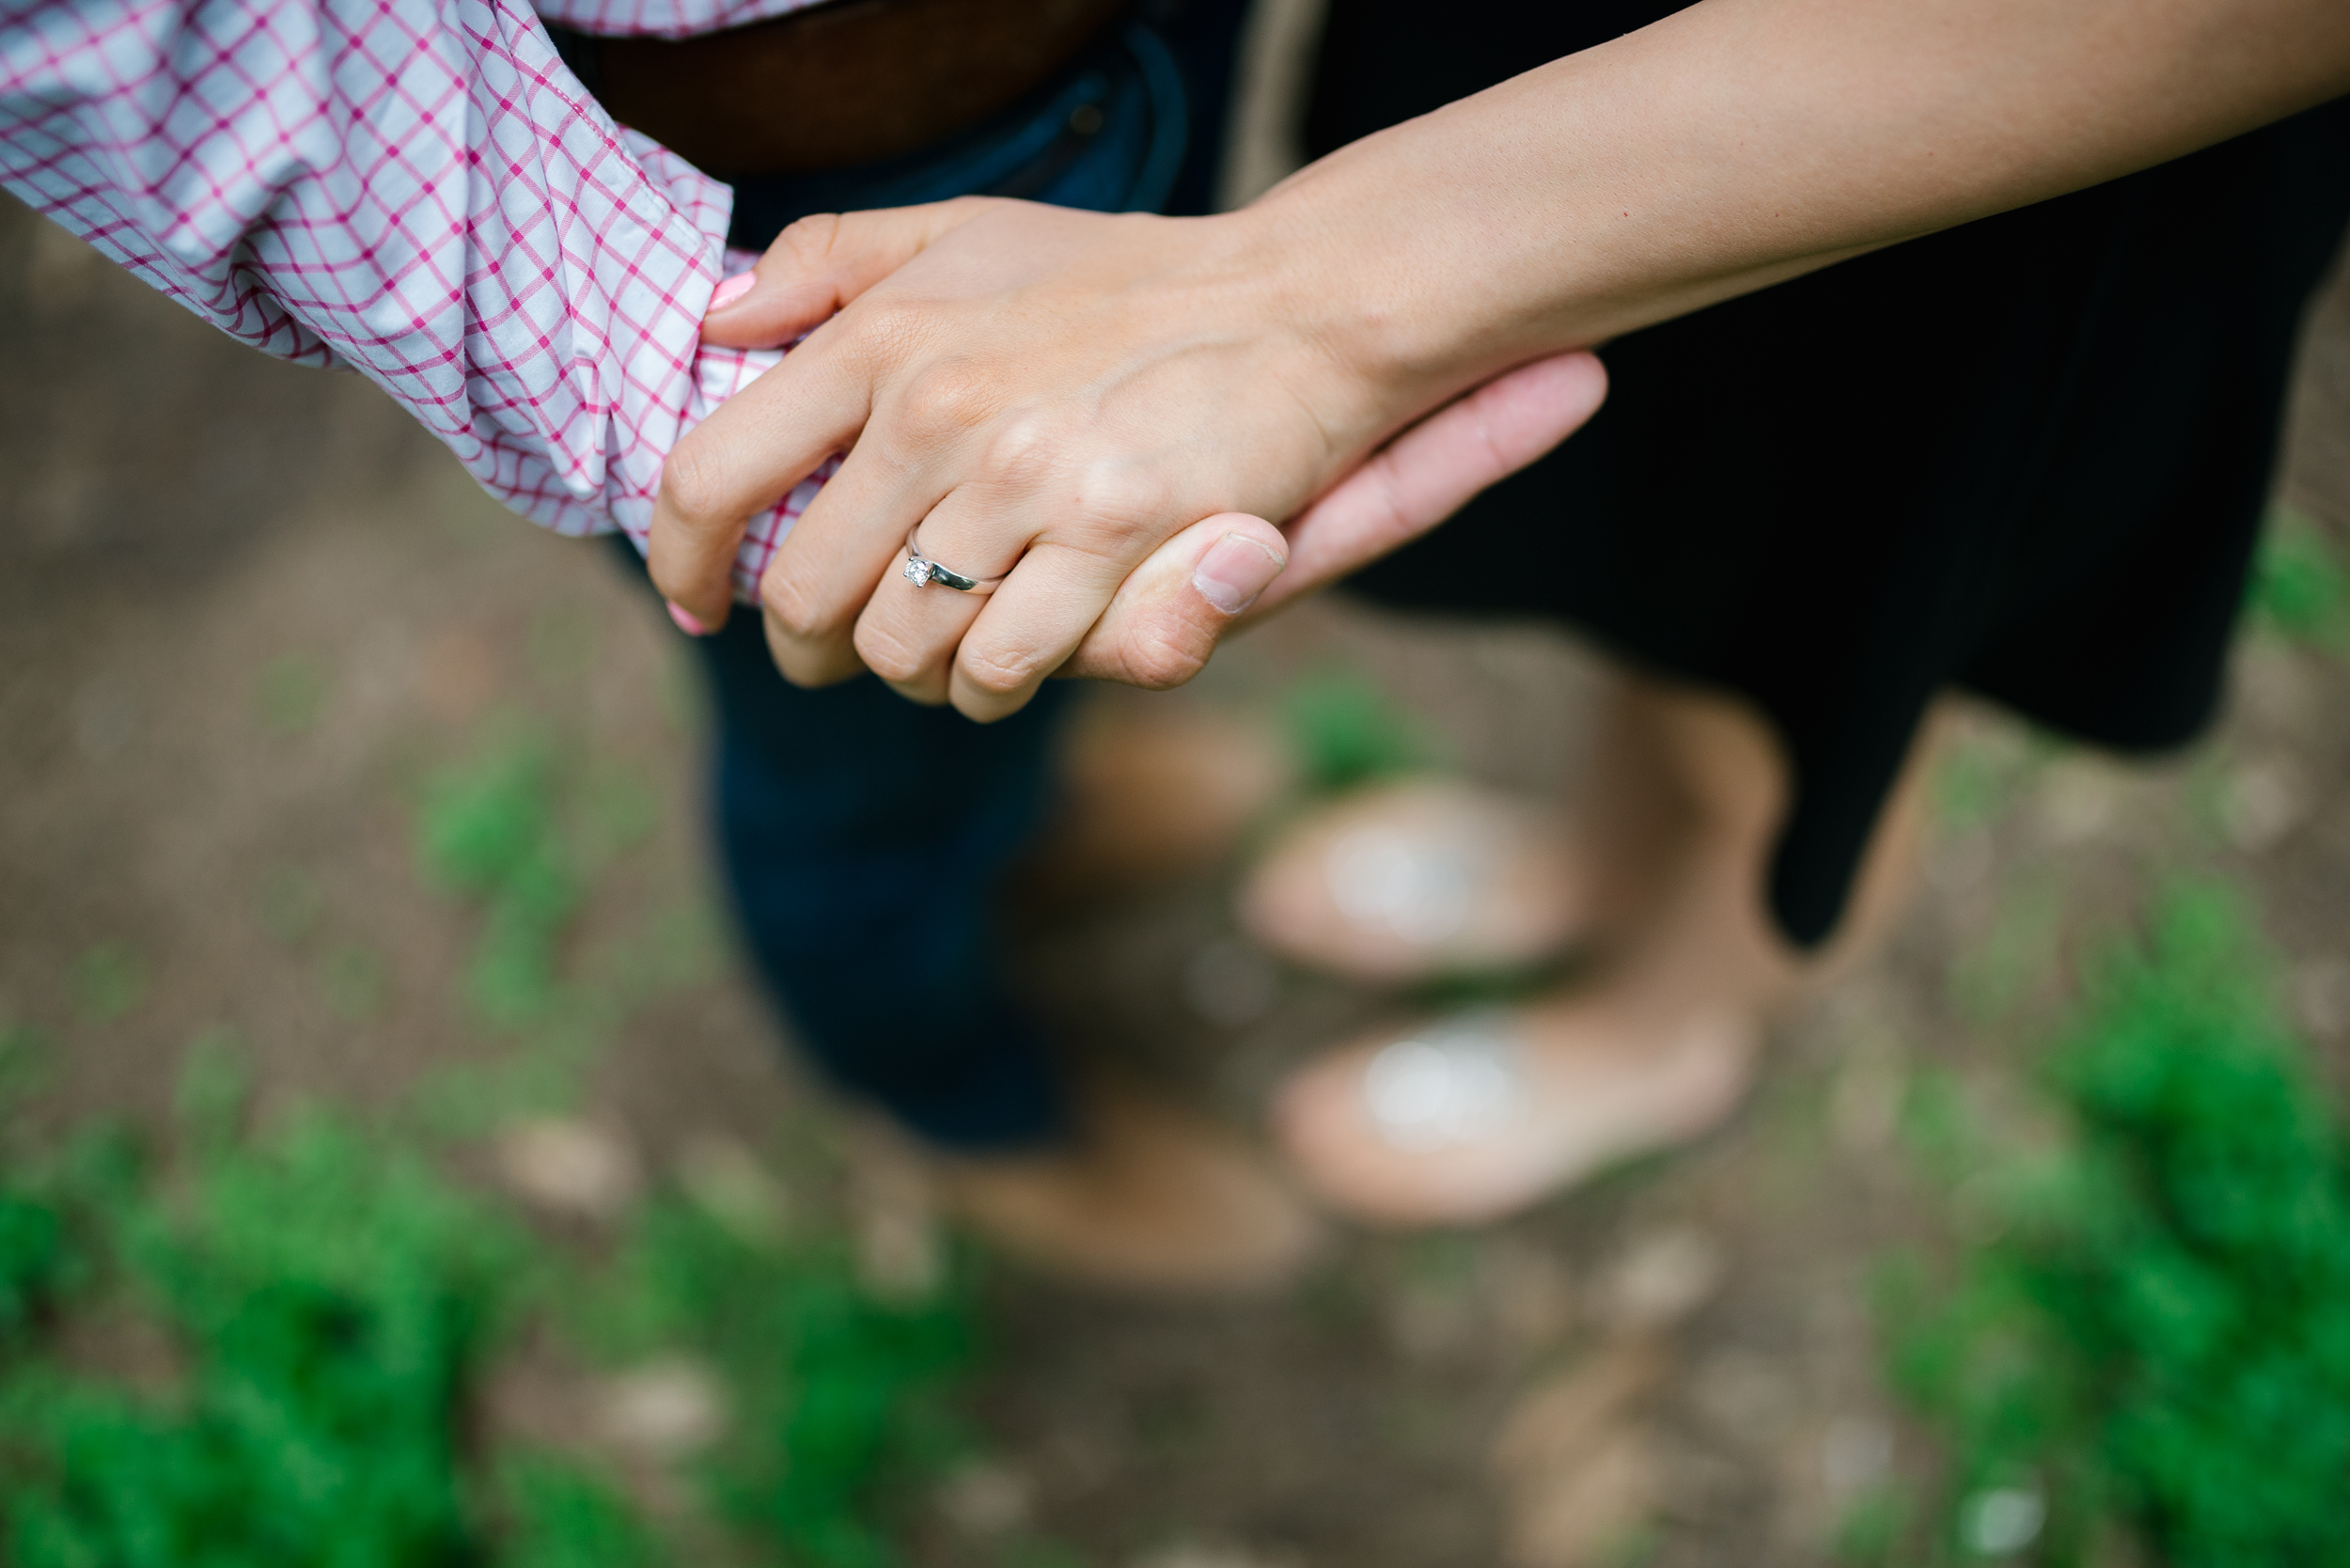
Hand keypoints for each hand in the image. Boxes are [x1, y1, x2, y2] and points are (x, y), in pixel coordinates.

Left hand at [653, 198, 1601, 717]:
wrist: (1294, 304)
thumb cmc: (1125, 281)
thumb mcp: (967, 231)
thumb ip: (833, 262)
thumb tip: (713, 320)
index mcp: (883, 336)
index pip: (712, 475)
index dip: (684, 562)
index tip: (696, 601)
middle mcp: (937, 407)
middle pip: (806, 596)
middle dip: (811, 647)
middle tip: (842, 652)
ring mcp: (1024, 479)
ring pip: (901, 648)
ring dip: (914, 672)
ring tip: (946, 649)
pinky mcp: (1109, 540)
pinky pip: (999, 666)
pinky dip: (993, 684)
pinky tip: (1010, 661)